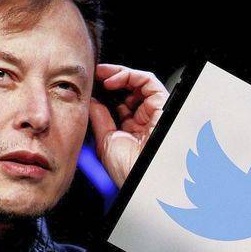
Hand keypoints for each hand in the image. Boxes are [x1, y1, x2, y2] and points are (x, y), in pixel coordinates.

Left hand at [89, 64, 168, 188]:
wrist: (140, 177)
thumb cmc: (127, 169)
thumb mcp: (105, 140)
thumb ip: (99, 118)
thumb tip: (91, 99)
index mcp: (133, 131)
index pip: (119, 103)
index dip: (104, 92)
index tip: (88, 86)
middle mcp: (145, 120)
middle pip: (128, 90)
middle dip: (109, 79)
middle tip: (92, 75)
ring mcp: (153, 111)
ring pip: (137, 82)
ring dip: (116, 74)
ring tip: (99, 75)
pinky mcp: (162, 104)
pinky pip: (147, 81)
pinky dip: (128, 75)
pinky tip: (111, 80)